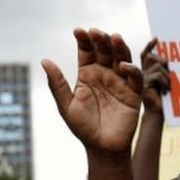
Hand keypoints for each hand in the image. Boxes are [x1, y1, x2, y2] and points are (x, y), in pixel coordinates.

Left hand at [44, 28, 142, 155]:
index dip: (84, 40)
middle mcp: (104, 74)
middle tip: (96, 32)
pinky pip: (135, 78)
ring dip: (119, 47)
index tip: (78, 31)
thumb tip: (44, 60)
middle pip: (105, 51)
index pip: (87, 51)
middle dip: (102, 39)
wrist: (101, 148)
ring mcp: (120, 82)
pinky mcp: (133, 94)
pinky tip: (123, 66)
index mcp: (87, 74)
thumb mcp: (66, 106)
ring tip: (114, 38)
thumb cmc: (83, 128)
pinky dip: (131, 70)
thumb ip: (57, 84)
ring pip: (122, 58)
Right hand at [141, 38, 169, 113]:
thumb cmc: (164, 98)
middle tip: (170, 74)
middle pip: (152, 57)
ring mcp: (141, 79)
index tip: (157, 38)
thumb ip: (165, 69)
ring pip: (157, 66)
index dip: (149, 46)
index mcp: (146, 71)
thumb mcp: (166, 80)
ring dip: (167, 76)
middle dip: (164, 63)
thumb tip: (168, 59)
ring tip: (169, 86)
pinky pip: (157, 76)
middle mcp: (141, 73)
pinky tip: (167, 90)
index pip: (146, 54)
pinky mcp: (143, 85)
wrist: (158, 112)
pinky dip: (165, 82)